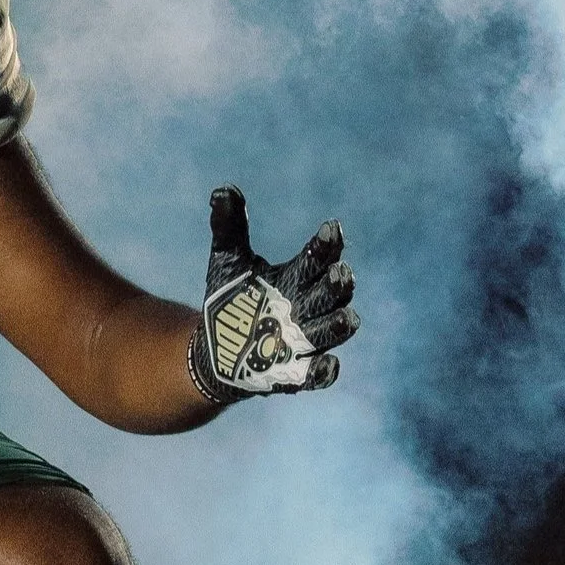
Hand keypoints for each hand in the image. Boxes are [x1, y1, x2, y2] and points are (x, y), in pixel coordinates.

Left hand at [188, 187, 356, 402]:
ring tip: (348, 317)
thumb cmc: (232, 300)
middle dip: (337, 285)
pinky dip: (323, 370)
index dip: (326, 245)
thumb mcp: (228, 261)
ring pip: (329, 331)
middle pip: (329, 294)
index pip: (317, 258)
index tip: (331, 228)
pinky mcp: (293, 374)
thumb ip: (229, 227)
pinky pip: (315, 374)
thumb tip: (222, 190)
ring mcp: (302, 342)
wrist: (216, 348)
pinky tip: (328, 365)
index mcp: (295, 278)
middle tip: (341, 273)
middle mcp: (305, 308)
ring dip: (338, 325)